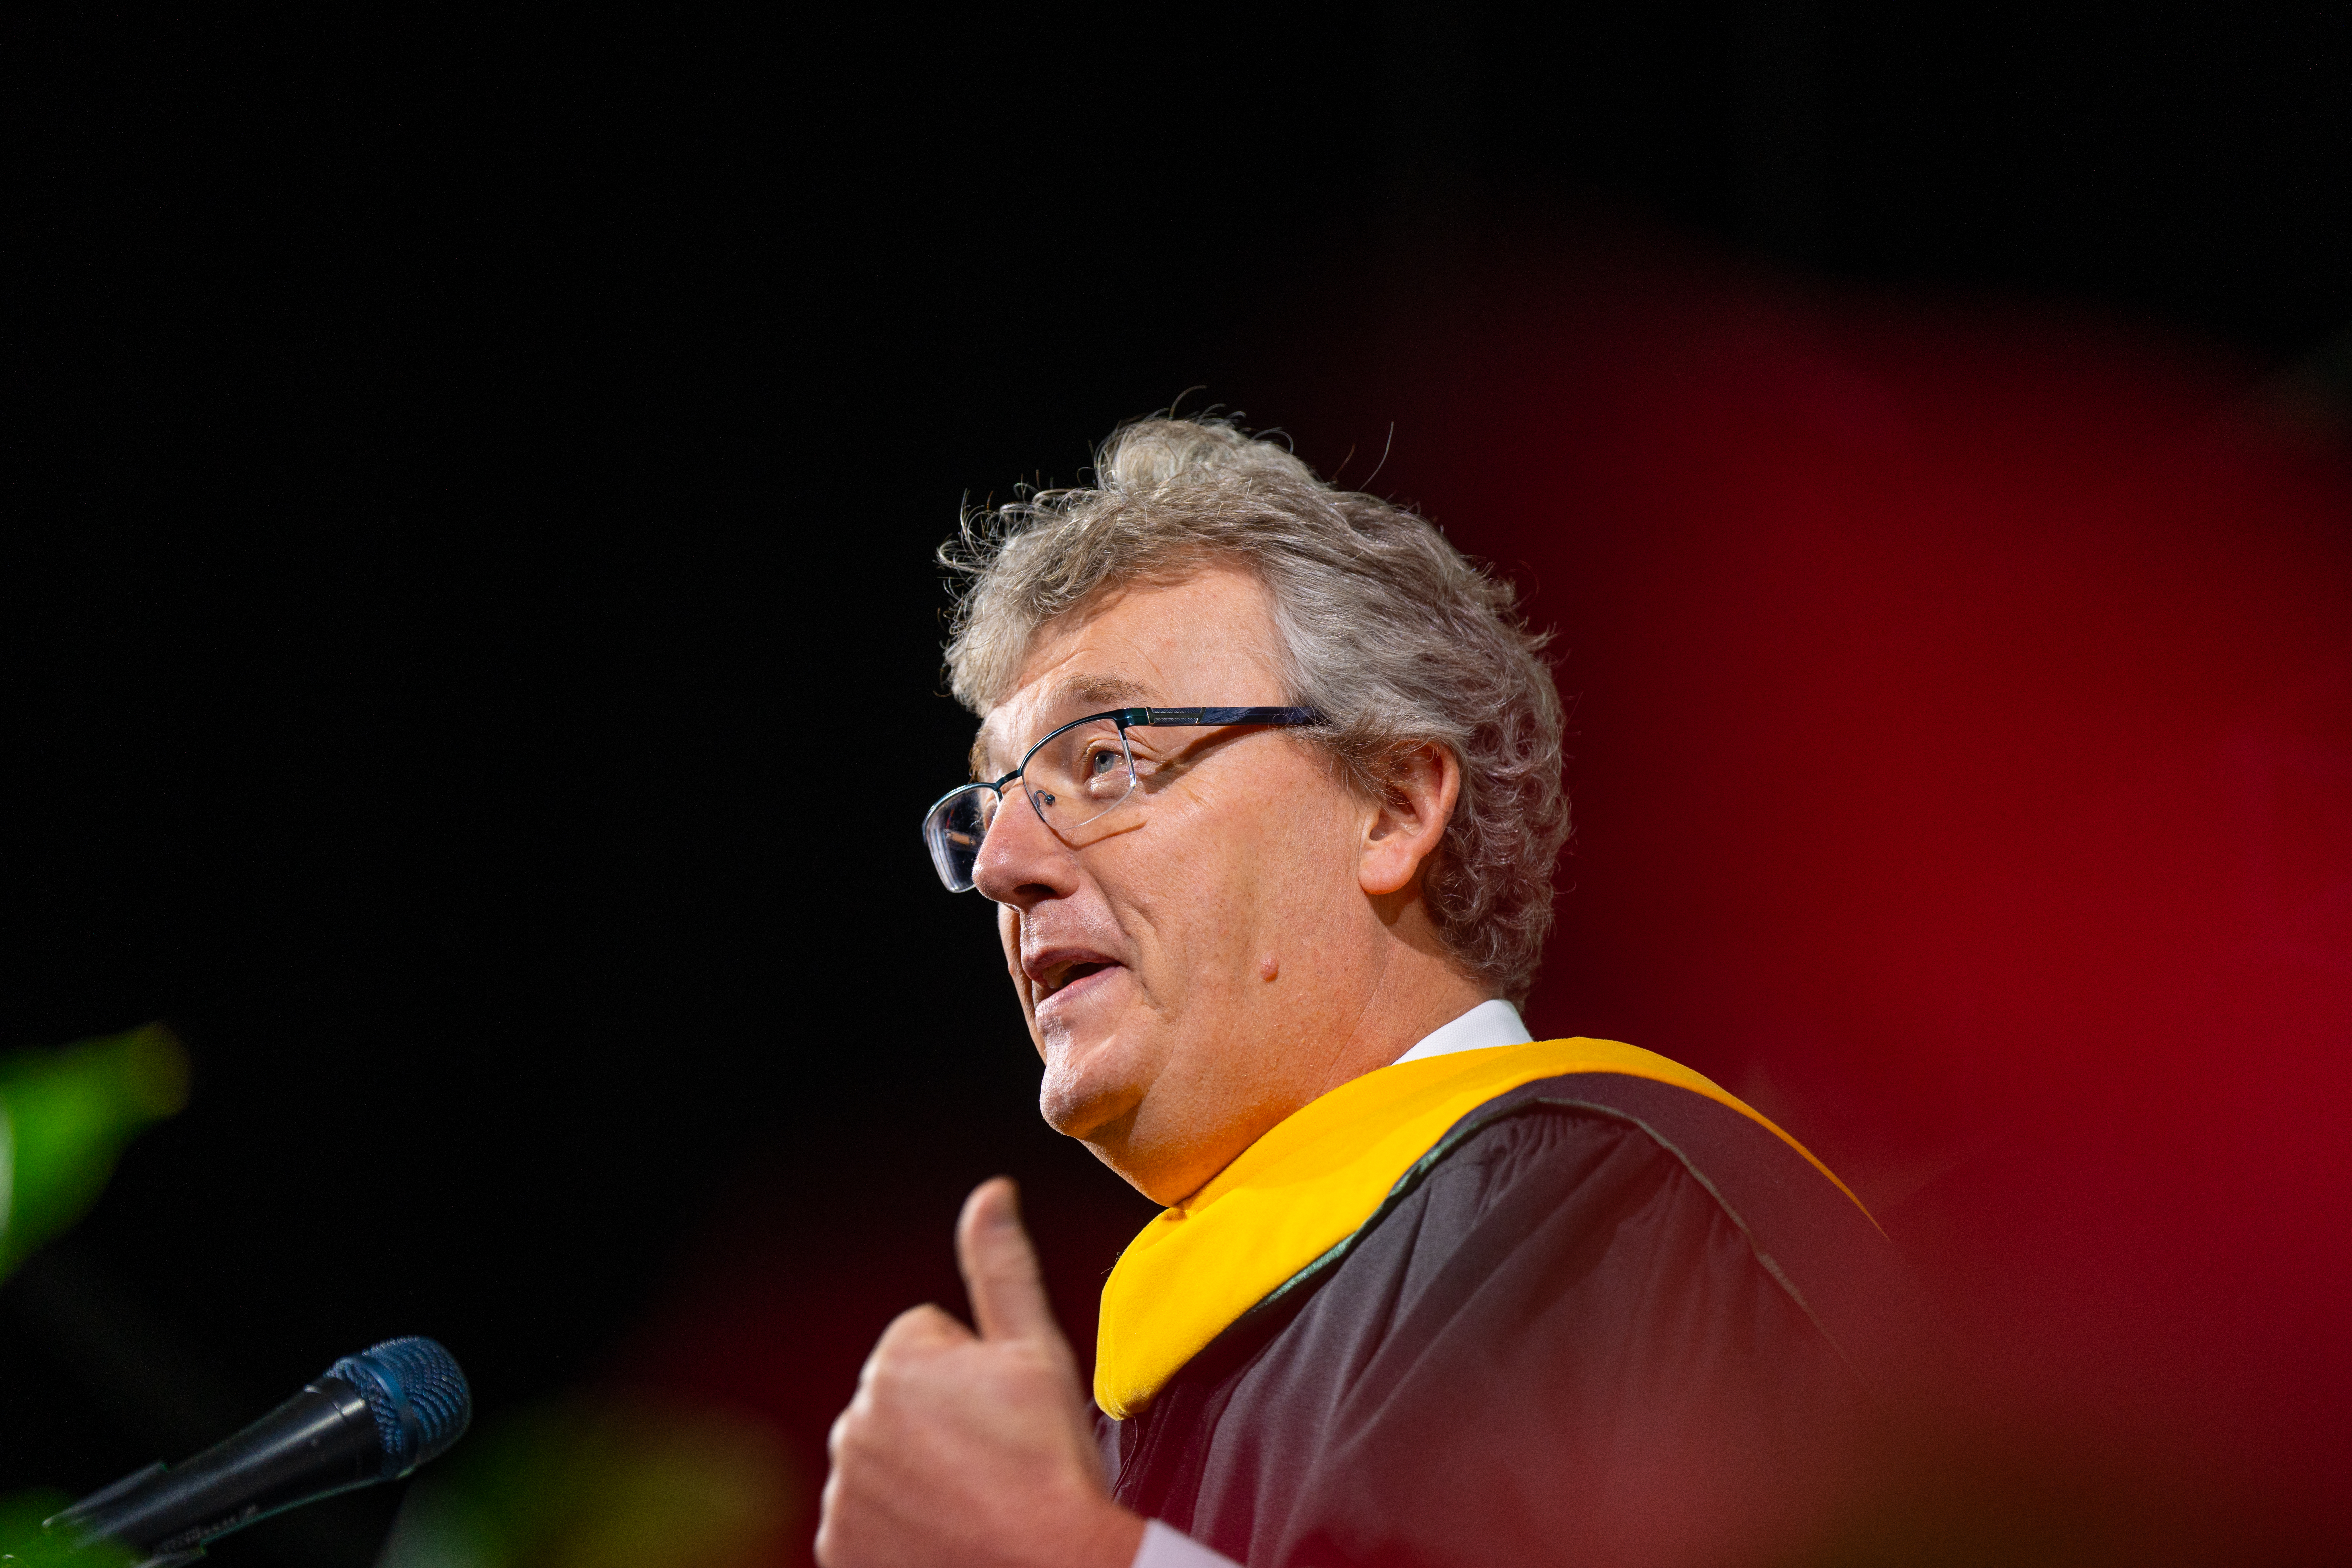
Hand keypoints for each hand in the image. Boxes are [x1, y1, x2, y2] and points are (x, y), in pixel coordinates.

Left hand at [817, 1178, 1146, 1567]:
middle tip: (994, 1458)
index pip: (931, 1342)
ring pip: (887, 1458)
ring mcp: (843, 1490)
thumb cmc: (1047, 1467)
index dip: (976, 1374)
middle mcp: (853, 1420)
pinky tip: (945, 1531)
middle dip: (942, 1420)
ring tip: (975, 1498)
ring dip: (921, 1472)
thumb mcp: (1037, 1352)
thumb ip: (1001, 1267)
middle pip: (905, 1402)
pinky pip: (868, 1517)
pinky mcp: (838, 1546)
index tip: (1003, 1413)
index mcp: (898, 1361)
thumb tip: (990, 1193)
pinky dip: (899, 1524)